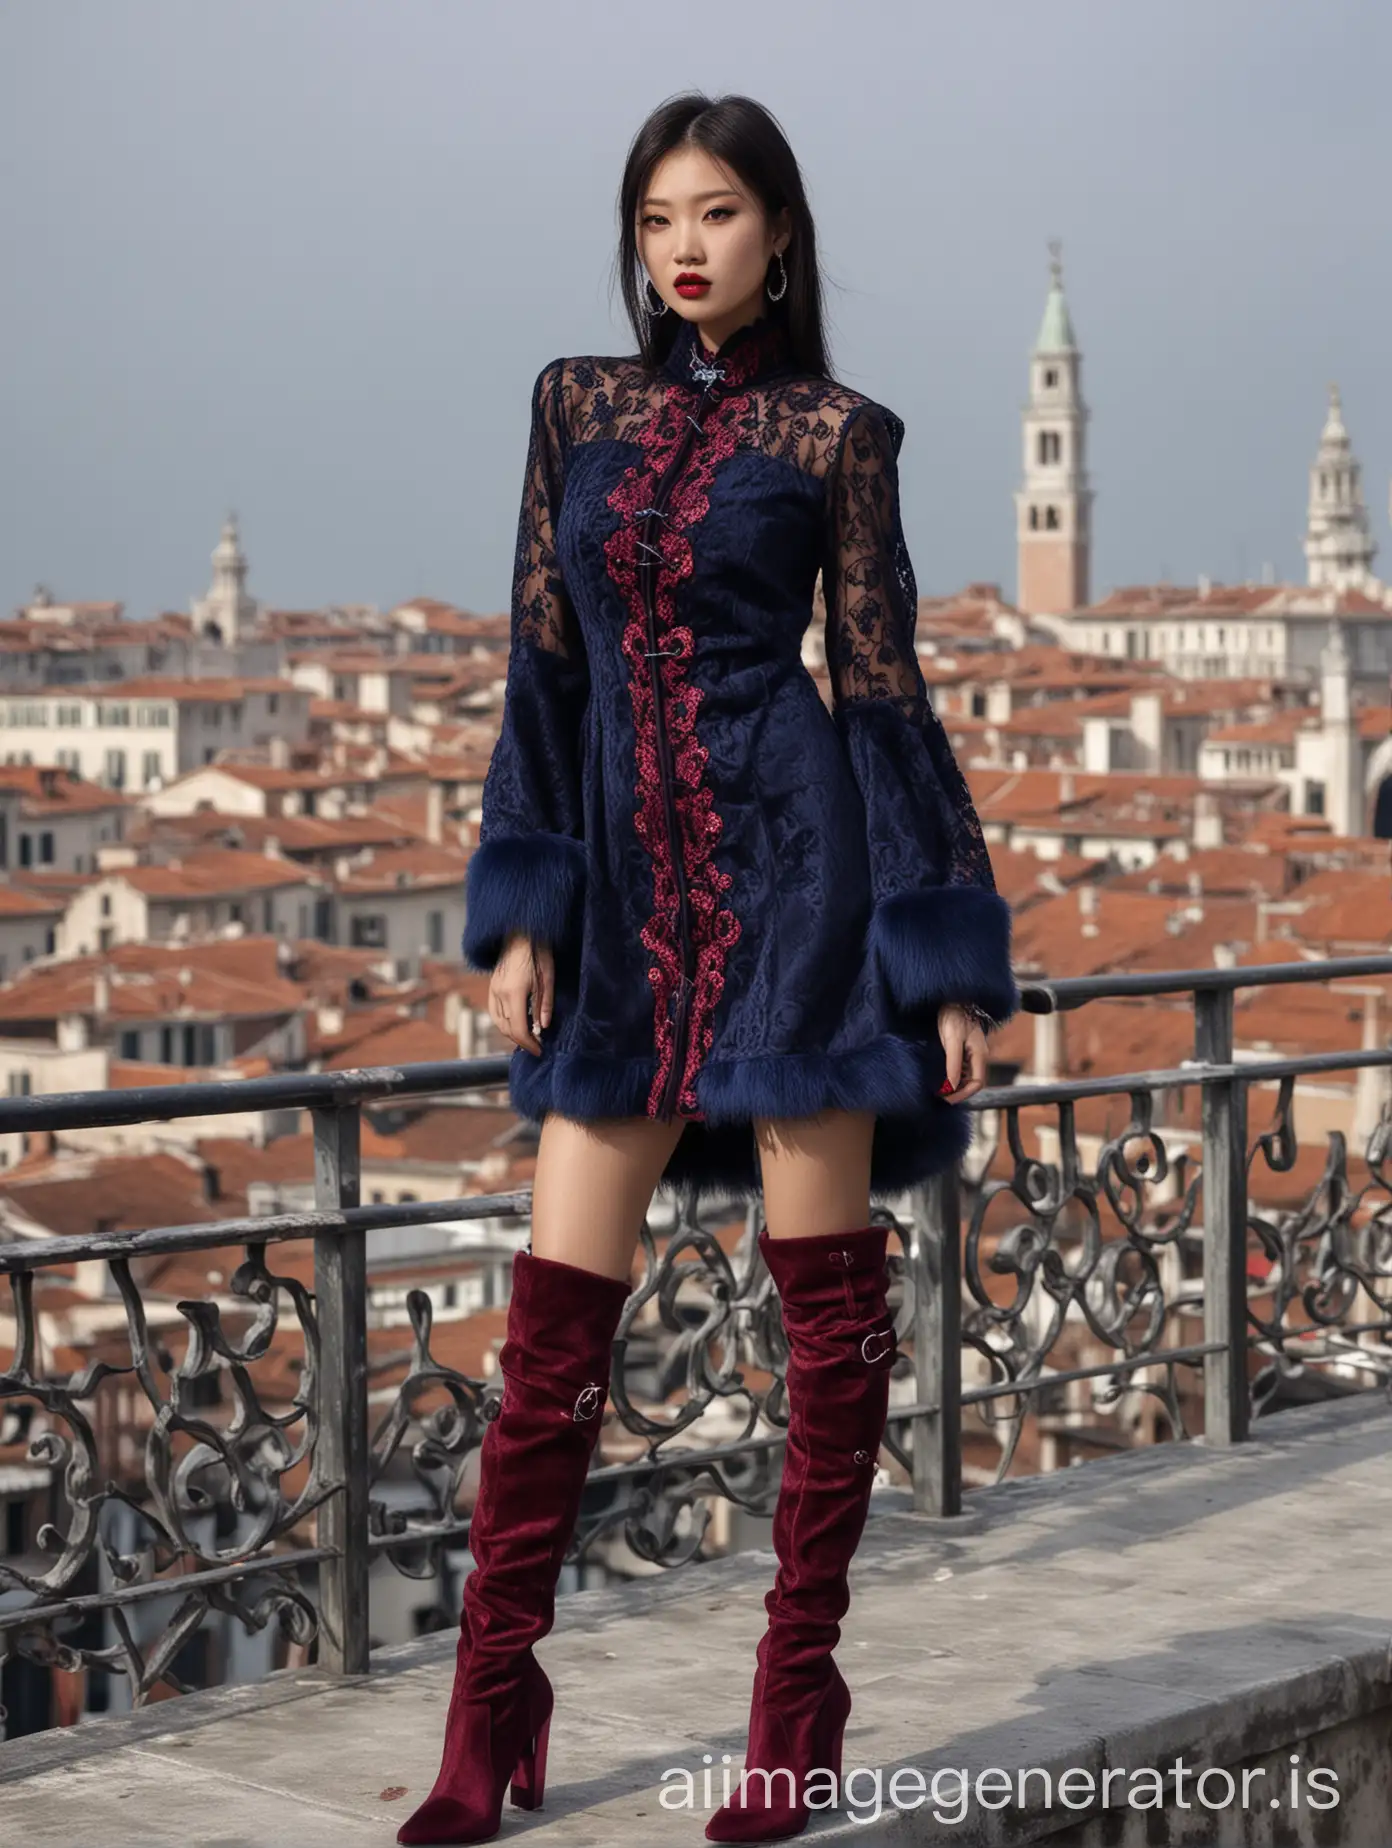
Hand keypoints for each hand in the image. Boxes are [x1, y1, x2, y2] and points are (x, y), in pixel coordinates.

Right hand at [489, 932, 553, 1056]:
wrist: (521, 933)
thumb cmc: (538, 953)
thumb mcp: (547, 979)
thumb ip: (544, 1005)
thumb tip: (543, 1028)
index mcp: (514, 993)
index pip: (518, 1029)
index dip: (529, 1044)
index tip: (539, 1050)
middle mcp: (500, 994)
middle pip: (507, 1028)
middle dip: (521, 1041)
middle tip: (536, 1047)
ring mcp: (493, 990)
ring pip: (499, 1022)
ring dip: (512, 1034)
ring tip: (527, 1039)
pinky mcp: (492, 986)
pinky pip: (494, 1012)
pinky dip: (503, 1023)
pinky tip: (514, 1025)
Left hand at [937, 1002, 987, 1103]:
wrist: (952, 999)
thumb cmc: (953, 1016)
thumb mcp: (952, 1039)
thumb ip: (954, 1063)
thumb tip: (953, 1085)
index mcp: (980, 1054)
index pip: (977, 1083)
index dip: (963, 1094)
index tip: (947, 1099)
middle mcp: (978, 1056)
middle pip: (972, 1083)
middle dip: (958, 1092)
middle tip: (941, 1098)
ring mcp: (971, 1053)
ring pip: (966, 1077)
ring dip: (955, 1086)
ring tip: (939, 1091)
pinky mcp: (962, 1050)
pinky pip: (960, 1069)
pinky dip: (952, 1077)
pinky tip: (941, 1079)